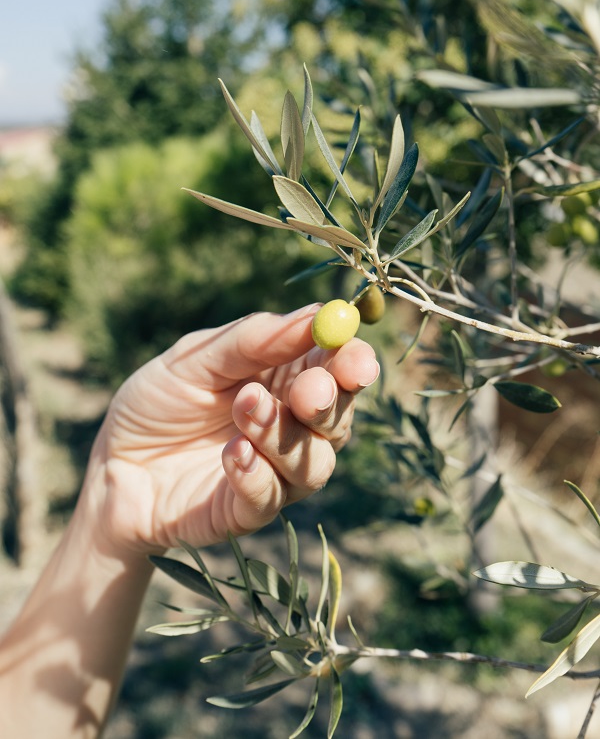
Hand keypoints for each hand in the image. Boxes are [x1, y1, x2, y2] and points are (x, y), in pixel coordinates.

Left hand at [85, 304, 378, 556]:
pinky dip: (256, 474)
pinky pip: (271, 498)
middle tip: (304, 390)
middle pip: (338, 418)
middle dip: (326, 401)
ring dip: (283, 435)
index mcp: (287, 378)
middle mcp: (293, 426)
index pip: (339, 369)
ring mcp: (275, 473)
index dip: (353, 363)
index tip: (353, 358)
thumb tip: (315, 316)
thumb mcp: (195, 358)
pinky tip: (231, 453)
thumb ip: (252, 340)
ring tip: (244, 408)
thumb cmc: (158, 402)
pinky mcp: (248, 512)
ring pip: (314, 463)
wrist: (111, 464)